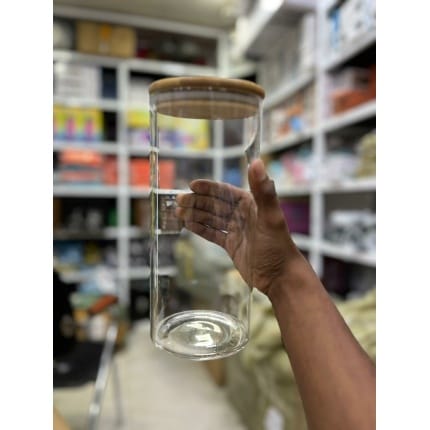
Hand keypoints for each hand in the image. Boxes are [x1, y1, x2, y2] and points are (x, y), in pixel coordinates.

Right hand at [175, 159, 298, 295]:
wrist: (280, 277)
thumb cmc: (278, 246)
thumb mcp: (270, 217)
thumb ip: (263, 190)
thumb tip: (257, 162)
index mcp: (251, 204)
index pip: (225, 192)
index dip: (209, 188)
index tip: (192, 185)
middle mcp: (242, 215)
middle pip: (215, 204)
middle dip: (197, 201)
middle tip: (178, 200)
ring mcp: (236, 230)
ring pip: (211, 219)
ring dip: (195, 214)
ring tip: (178, 212)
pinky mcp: (231, 245)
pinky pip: (213, 234)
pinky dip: (200, 229)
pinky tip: (188, 225)